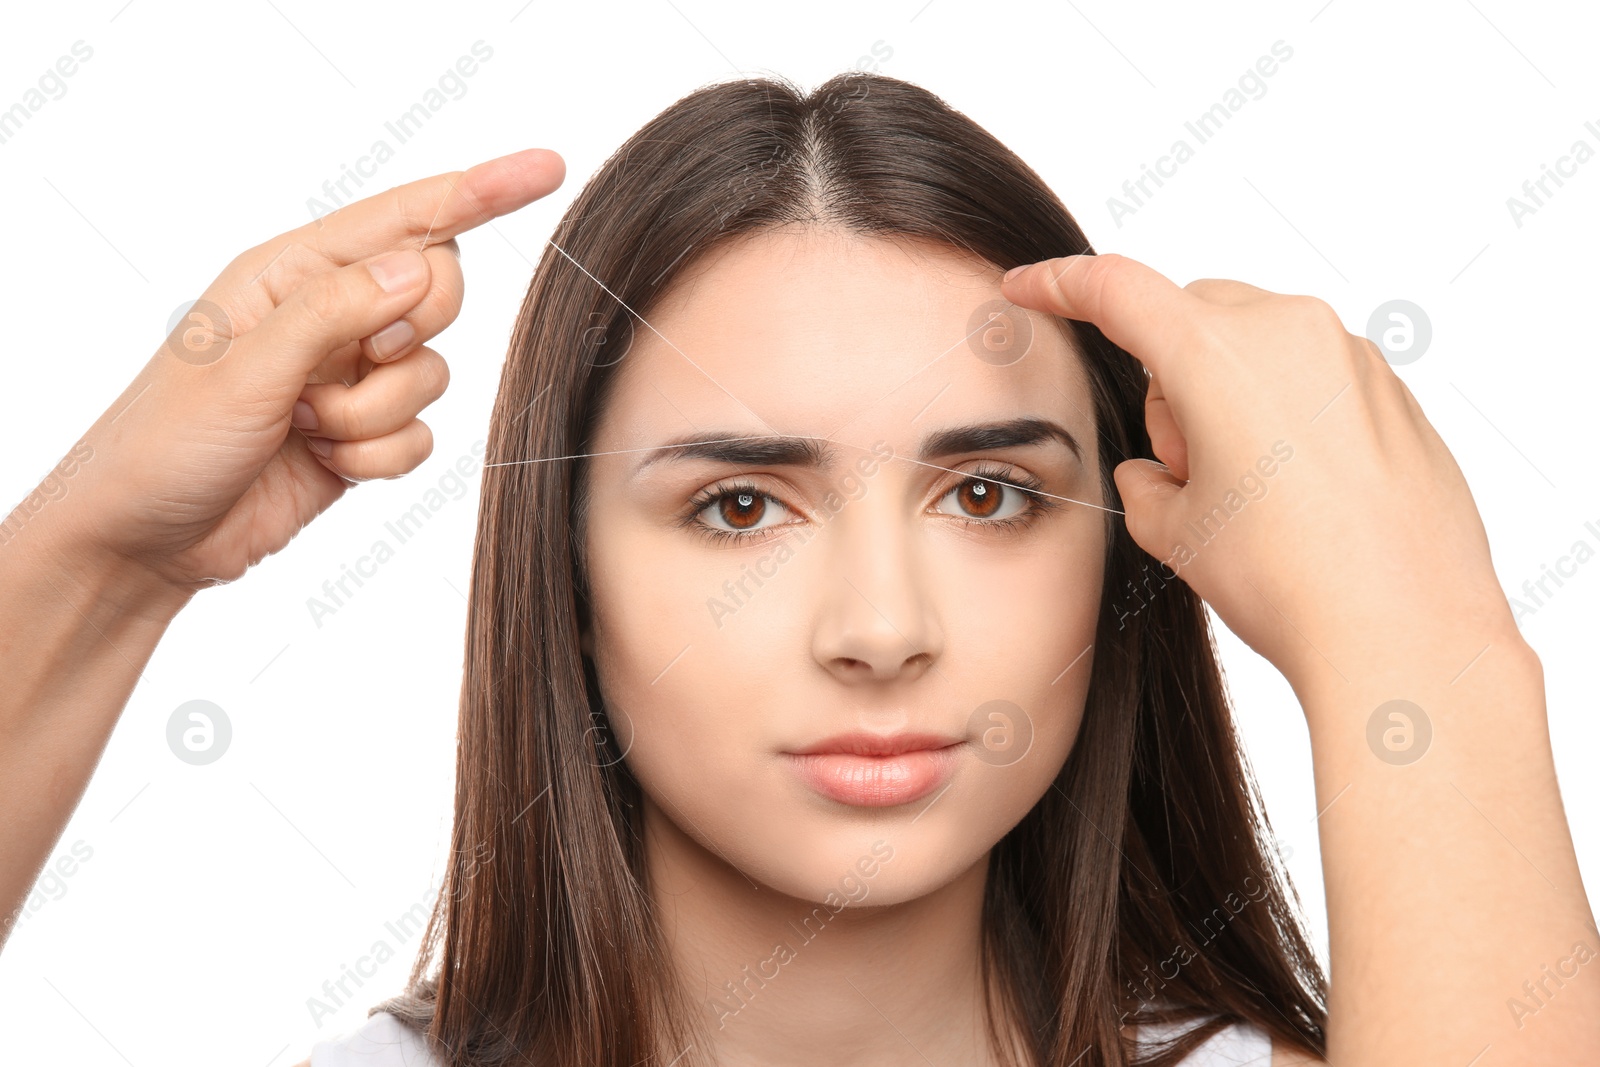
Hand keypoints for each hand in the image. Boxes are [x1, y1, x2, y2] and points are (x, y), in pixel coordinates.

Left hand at [51, 148, 564, 594]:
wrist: (145, 540)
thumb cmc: (166, 443)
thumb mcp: (244, 368)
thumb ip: (336, 310)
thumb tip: (422, 267)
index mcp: (291, 272)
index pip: (405, 217)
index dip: (480, 189)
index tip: (546, 168)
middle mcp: (329, 315)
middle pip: (438, 292)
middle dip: (407, 338)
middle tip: (344, 368)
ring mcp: (350, 377)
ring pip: (432, 374)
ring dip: (377, 415)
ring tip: (308, 431)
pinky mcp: (364, 435)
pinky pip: (422, 434)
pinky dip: (382, 457)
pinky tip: (327, 466)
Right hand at [1003, 254, 1515, 687]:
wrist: (1405, 632)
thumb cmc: (1292, 581)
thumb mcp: (1176, 532)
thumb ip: (1144, 482)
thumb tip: (1155, 473)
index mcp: (1218, 353)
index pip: (1117, 290)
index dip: (1060, 285)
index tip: (1030, 285)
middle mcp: (1290, 332)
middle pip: (1194, 316)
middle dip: (1170, 376)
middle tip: (1184, 469)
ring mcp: (1351, 357)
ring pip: (1257, 344)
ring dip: (1231, 397)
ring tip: (1250, 494)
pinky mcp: (1394, 391)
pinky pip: (1315, 375)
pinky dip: (1287, 415)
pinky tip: (1300, 496)